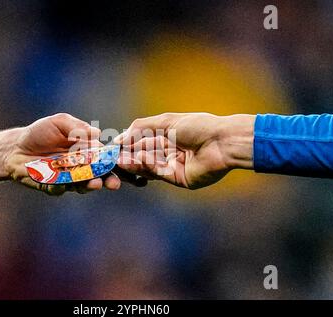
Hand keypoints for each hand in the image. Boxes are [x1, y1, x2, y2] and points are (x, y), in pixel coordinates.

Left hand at [4, 113, 121, 194]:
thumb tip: (98, 134)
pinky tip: (61, 183)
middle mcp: (80, 167)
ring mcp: (68, 179)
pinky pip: (60, 189)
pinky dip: (62, 187)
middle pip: (98, 176)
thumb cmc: (40, 132)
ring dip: (89, 185)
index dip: (112, 162)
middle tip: (113, 184)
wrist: (15, 146)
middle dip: (107, 181)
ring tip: (94, 184)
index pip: (103, 158)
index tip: (118, 164)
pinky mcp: (53, 187)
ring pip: (82, 185)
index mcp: (86, 151)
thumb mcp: (60, 122)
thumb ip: (78, 127)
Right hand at [115, 113, 254, 188]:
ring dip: (134, 163)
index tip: (110, 147)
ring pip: (147, 167)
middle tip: (111, 158)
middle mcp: (167, 153)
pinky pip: (159, 173)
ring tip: (120, 160)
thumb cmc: (198, 126)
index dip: (126, 145)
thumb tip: (119, 137)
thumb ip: (141, 127)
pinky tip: (139, 159)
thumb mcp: (166, 121)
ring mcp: (172, 167)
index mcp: (165, 138)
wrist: (222, 141)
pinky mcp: (178, 179)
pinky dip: (148, 167)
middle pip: (141, 157)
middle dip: (127, 157)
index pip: (140, 143)